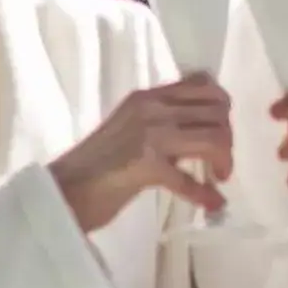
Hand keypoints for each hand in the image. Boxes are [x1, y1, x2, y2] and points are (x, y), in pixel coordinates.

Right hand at [49, 75, 234, 230]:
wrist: (60, 191)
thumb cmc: (93, 167)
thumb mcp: (129, 129)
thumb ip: (159, 123)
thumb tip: (197, 133)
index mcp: (146, 97)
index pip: (202, 83)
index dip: (221, 108)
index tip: (217, 132)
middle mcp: (151, 108)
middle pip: (217, 109)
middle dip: (227, 137)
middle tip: (218, 163)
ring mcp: (150, 135)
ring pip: (214, 137)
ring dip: (223, 160)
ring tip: (217, 178)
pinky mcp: (147, 165)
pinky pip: (190, 180)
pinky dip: (205, 194)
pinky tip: (211, 204)